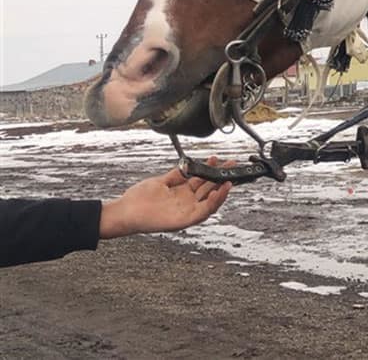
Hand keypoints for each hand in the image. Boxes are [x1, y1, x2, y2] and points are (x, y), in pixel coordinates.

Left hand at [99, 157, 233, 238]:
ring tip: (229, 180)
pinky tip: (218, 192)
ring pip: (210, 202)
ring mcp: (186, 211)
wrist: (125, 212)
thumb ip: (176, 175)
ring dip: (222, 191)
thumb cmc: (138, 199)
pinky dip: (214, 203)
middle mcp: (187, 202)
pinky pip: (204, 212)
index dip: (210, 170)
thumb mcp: (161, 181)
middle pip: (209, 189)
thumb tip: (188, 165)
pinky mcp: (185, 220)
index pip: (201, 180)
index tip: (217, 159)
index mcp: (182, 192)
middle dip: (221, 177)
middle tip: (231, 165)